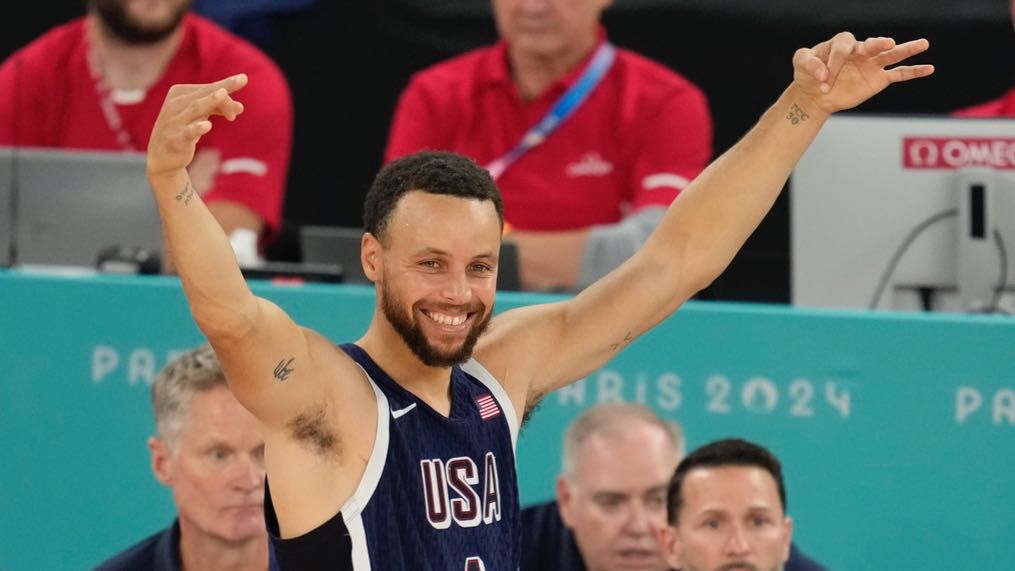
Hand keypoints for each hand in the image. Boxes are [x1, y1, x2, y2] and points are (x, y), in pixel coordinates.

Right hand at [146, 74, 246, 178]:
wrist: (162, 156)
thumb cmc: (183, 129)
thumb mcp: (200, 116)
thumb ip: (218, 109)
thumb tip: (240, 107)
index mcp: (180, 93)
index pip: (207, 87)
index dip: (227, 87)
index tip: (244, 80)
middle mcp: (176, 104)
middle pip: (204, 95)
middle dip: (224, 89)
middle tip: (243, 79)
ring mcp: (175, 121)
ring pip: (196, 109)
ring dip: (210, 101)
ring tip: (223, 94)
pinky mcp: (176, 140)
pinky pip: (187, 133)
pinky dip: (197, 128)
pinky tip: (207, 125)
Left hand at [792, 33, 933, 114]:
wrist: (816, 93)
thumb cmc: (808, 74)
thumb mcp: (800, 63)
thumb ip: (807, 61)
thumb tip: (822, 71)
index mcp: (842, 43)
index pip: (843, 48)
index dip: (833, 64)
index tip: (823, 79)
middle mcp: (861, 50)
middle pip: (872, 44)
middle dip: (876, 44)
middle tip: (886, 43)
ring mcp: (872, 64)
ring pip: (892, 54)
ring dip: (906, 49)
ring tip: (923, 43)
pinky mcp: (878, 79)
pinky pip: (899, 74)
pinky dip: (914, 71)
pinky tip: (929, 68)